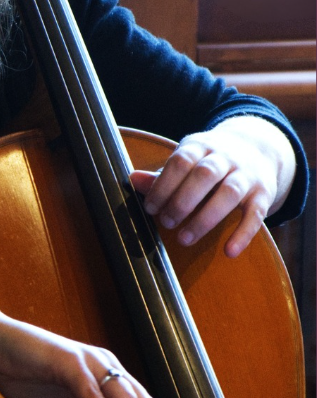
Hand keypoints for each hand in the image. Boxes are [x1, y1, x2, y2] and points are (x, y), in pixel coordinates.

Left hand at [130, 116, 295, 257]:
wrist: (257, 147)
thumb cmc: (208, 161)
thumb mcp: (186, 160)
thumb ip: (162, 174)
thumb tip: (133, 179)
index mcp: (200, 146)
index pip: (181, 160)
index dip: (164, 184)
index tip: (150, 207)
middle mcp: (225, 156)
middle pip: (205, 174)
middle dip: (182, 200)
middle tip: (166, 223)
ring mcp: (247, 174)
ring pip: (230, 193)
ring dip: (205, 218)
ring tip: (184, 239)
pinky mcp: (263, 193)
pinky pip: (256, 214)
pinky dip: (243, 233)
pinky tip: (229, 251)